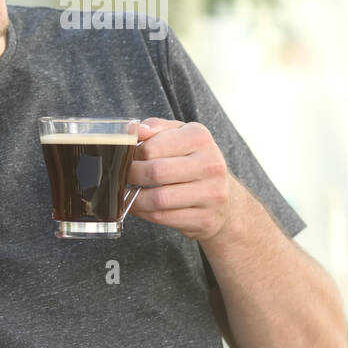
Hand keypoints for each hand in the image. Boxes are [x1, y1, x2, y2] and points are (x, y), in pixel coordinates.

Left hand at [125, 117, 235, 241]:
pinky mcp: (205, 219)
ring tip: (126, 194)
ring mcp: (211, 193)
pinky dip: (145, 214)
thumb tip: (132, 130)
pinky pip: (164, 218)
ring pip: (158, 199)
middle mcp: (211, 164)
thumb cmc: (193, 161)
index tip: (125, 159)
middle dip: (131, 177)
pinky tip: (140, 207)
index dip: (131, 155)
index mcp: (200, 137)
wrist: (224, 199)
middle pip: (155, 172)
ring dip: (134, 199)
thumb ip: (155, 128)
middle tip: (122, 177)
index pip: (152, 147)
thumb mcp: (179, 136)